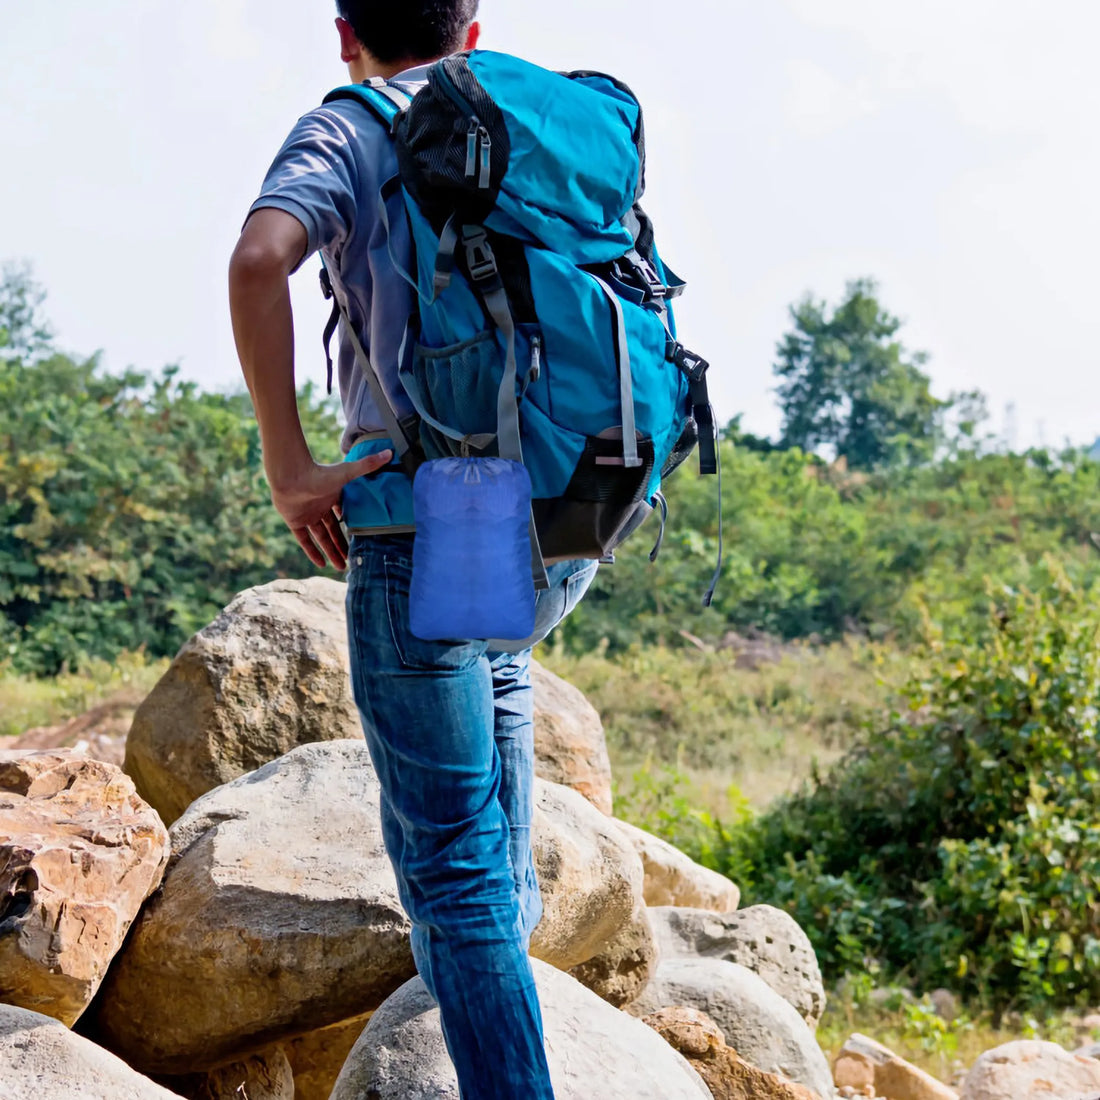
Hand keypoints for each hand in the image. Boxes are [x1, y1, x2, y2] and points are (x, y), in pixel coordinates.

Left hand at [270, 450, 393, 570]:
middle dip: (342, 545)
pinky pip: (304, 540)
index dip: (351, 526)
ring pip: (321, 537)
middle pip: (333, 530)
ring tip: (341, 567)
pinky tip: (321, 564)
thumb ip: (369, 465)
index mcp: (333, 496)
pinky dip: (312, 551)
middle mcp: (320, 507)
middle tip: (352, 561)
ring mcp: (307, 515)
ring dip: (330, 551)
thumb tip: (390, 452)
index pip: (343, 515)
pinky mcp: (294, 521)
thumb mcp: (348, 472)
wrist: (290, 475)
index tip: (360, 539)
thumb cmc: (319, 472)